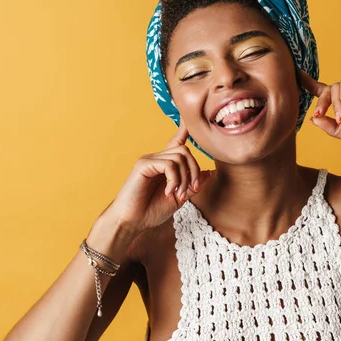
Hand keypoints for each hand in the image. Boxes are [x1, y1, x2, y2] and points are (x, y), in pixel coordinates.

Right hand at [100, 118, 213, 235]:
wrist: (131, 222)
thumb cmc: (151, 212)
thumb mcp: (179, 199)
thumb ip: (192, 186)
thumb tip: (209, 172)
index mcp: (164, 165)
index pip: (176, 142)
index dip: (184, 129)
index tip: (189, 118)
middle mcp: (157, 159)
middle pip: (185, 151)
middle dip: (194, 171)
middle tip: (192, 190)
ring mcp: (149, 160)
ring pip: (179, 157)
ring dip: (185, 179)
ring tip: (178, 195)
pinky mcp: (143, 165)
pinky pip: (169, 164)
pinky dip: (174, 180)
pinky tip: (169, 192)